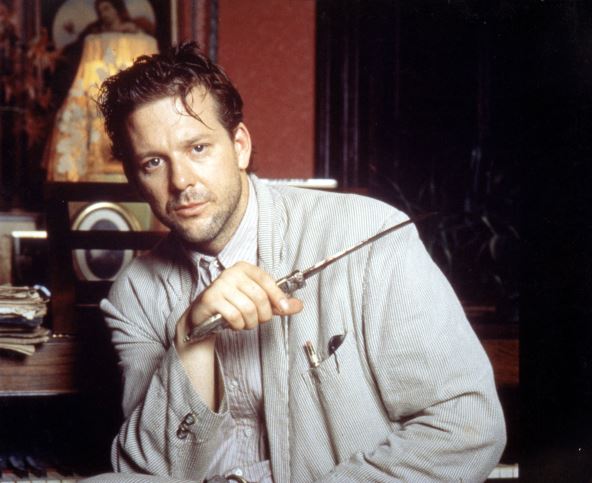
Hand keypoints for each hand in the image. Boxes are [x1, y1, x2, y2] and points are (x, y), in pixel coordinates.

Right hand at [184, 261, 302, 336]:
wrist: (203, 315)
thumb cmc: (232, 305)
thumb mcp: (257, 302)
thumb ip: (277, 303)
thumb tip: (298, 305)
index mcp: (245, 268)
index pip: (267, 280)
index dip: (278, 296)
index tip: (283, 308)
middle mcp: (232, 273)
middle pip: (259, 297)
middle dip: (263, 315)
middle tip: (258, 320)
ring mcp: (220, 285)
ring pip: (248, 309)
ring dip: (250, 322)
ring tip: (245, 322)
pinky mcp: (211, 299)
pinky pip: (234, 316)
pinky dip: (238, 325)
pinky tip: (235, 324)